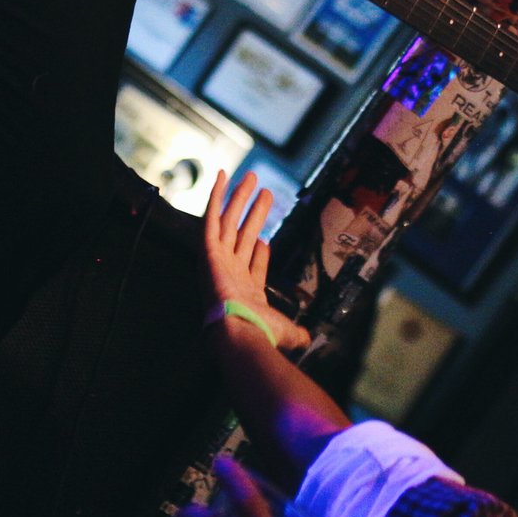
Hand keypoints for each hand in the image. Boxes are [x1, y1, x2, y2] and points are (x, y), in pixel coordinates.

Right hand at [203, 169, 311, 352]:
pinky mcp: (209, 249)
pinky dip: (216, 197)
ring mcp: (218, 258)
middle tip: (265, 192)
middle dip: (253, 213)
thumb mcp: (286, 333)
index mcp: (246, 289)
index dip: (260, 251)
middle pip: (242, 234)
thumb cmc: (260, 333)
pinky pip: (212, 217)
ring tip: (252, 176)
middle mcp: (230, 271)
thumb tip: (309, 339)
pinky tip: (223, 177)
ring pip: (230, 221)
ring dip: (239, 198)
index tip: (265, 239)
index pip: (253, 264)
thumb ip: (298, 334)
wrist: (240, 331)